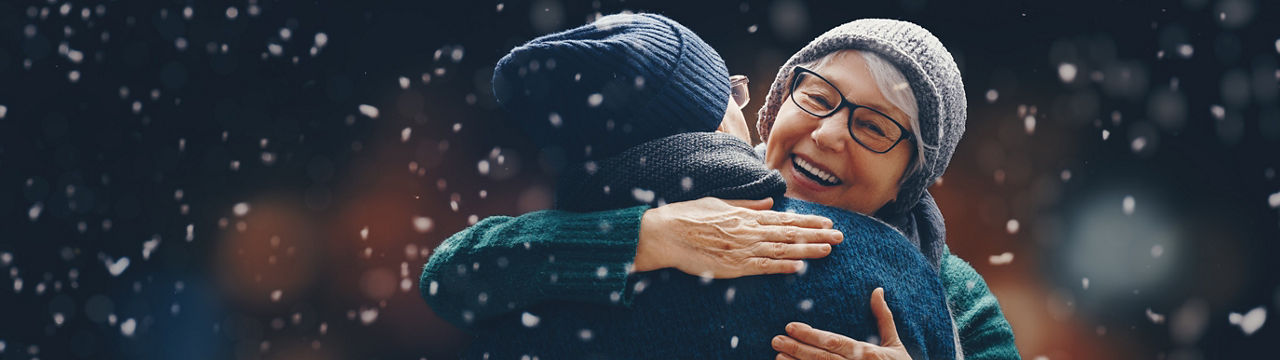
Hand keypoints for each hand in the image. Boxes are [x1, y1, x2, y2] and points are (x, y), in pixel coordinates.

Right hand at [633, 197, 842, 277]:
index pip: (784, 218)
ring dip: (807, 250)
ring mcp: (742, 248)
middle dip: (817, 234)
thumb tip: (768, 202)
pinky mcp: (733, 265)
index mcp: (746, 215)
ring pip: (782, 249)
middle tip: (841, 236)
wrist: (666, 233)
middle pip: (789, 233)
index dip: (807, 222)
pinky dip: (782, 266)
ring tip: (829, 250)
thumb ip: (746, 204)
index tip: (827, 222)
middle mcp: (749, 230)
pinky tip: (800, 267)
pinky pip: (763, 267)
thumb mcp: (720, 202)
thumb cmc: (689, 216)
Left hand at [772, 288, 910, 359]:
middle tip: (776, 340)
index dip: (811, 335)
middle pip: (821, 358)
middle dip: (797, 349)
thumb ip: (884, 317)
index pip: (833, 342)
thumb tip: (877, 290)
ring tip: (778, 356)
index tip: (790, 326)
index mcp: (866, 353)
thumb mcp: (895, 343)